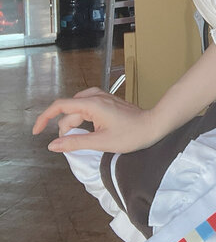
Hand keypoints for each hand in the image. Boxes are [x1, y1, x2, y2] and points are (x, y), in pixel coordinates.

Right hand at [32, 87, 156, 154]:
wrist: (153, 125)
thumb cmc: (131, 134)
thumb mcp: (100, 142)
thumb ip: (74, 143)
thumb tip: (53, 145)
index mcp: (91, 104)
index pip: (59, 106)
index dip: (44, 118)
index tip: (36, 131)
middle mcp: (95, 96)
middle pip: (69, 111)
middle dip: (65, 128)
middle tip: (72, 145)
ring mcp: (102, 97)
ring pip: (77, 109)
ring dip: (74, 123)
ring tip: (83, 139)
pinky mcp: (107, 101)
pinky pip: (86, 107)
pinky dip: (82, 119)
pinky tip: (89, 130)